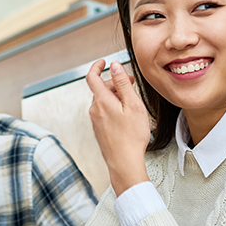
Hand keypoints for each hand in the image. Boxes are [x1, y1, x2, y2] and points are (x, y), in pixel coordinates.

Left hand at [85, 60, 150, 194]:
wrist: (124, 162)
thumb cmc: (132, 136)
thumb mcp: (133, 105)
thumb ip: (122, 83)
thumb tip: (114, 66)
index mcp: (102, 101)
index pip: (92, 77)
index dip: (97, 66)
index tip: (103, 62)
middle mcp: (95, 110)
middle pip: (101, 88)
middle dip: (115, 83)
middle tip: (131, 84)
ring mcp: (95, 120)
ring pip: (103, 100)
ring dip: (115, 96)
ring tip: (131, 102)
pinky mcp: (99, 129)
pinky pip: (104, 112)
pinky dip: (113, 107)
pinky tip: (126, 116)